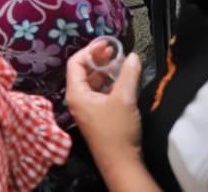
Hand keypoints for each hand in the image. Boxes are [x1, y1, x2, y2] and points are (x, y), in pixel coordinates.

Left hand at [66, 41, 143, 163]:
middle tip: (115, 53)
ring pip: (93, 82)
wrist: (121, 162)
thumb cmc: (117, 132)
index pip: (75, 62)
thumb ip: (128, 74)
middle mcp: (77, 99)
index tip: (106, 45)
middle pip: (84, 71)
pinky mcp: (96, 115)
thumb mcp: (124, 98)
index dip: (90, 51)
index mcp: (76, 93)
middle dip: (99, 60)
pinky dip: (110, 84)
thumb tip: (132, 56)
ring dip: (106, 72)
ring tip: (121, 65)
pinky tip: (123, 82)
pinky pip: (100, 93)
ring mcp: (86, 108)